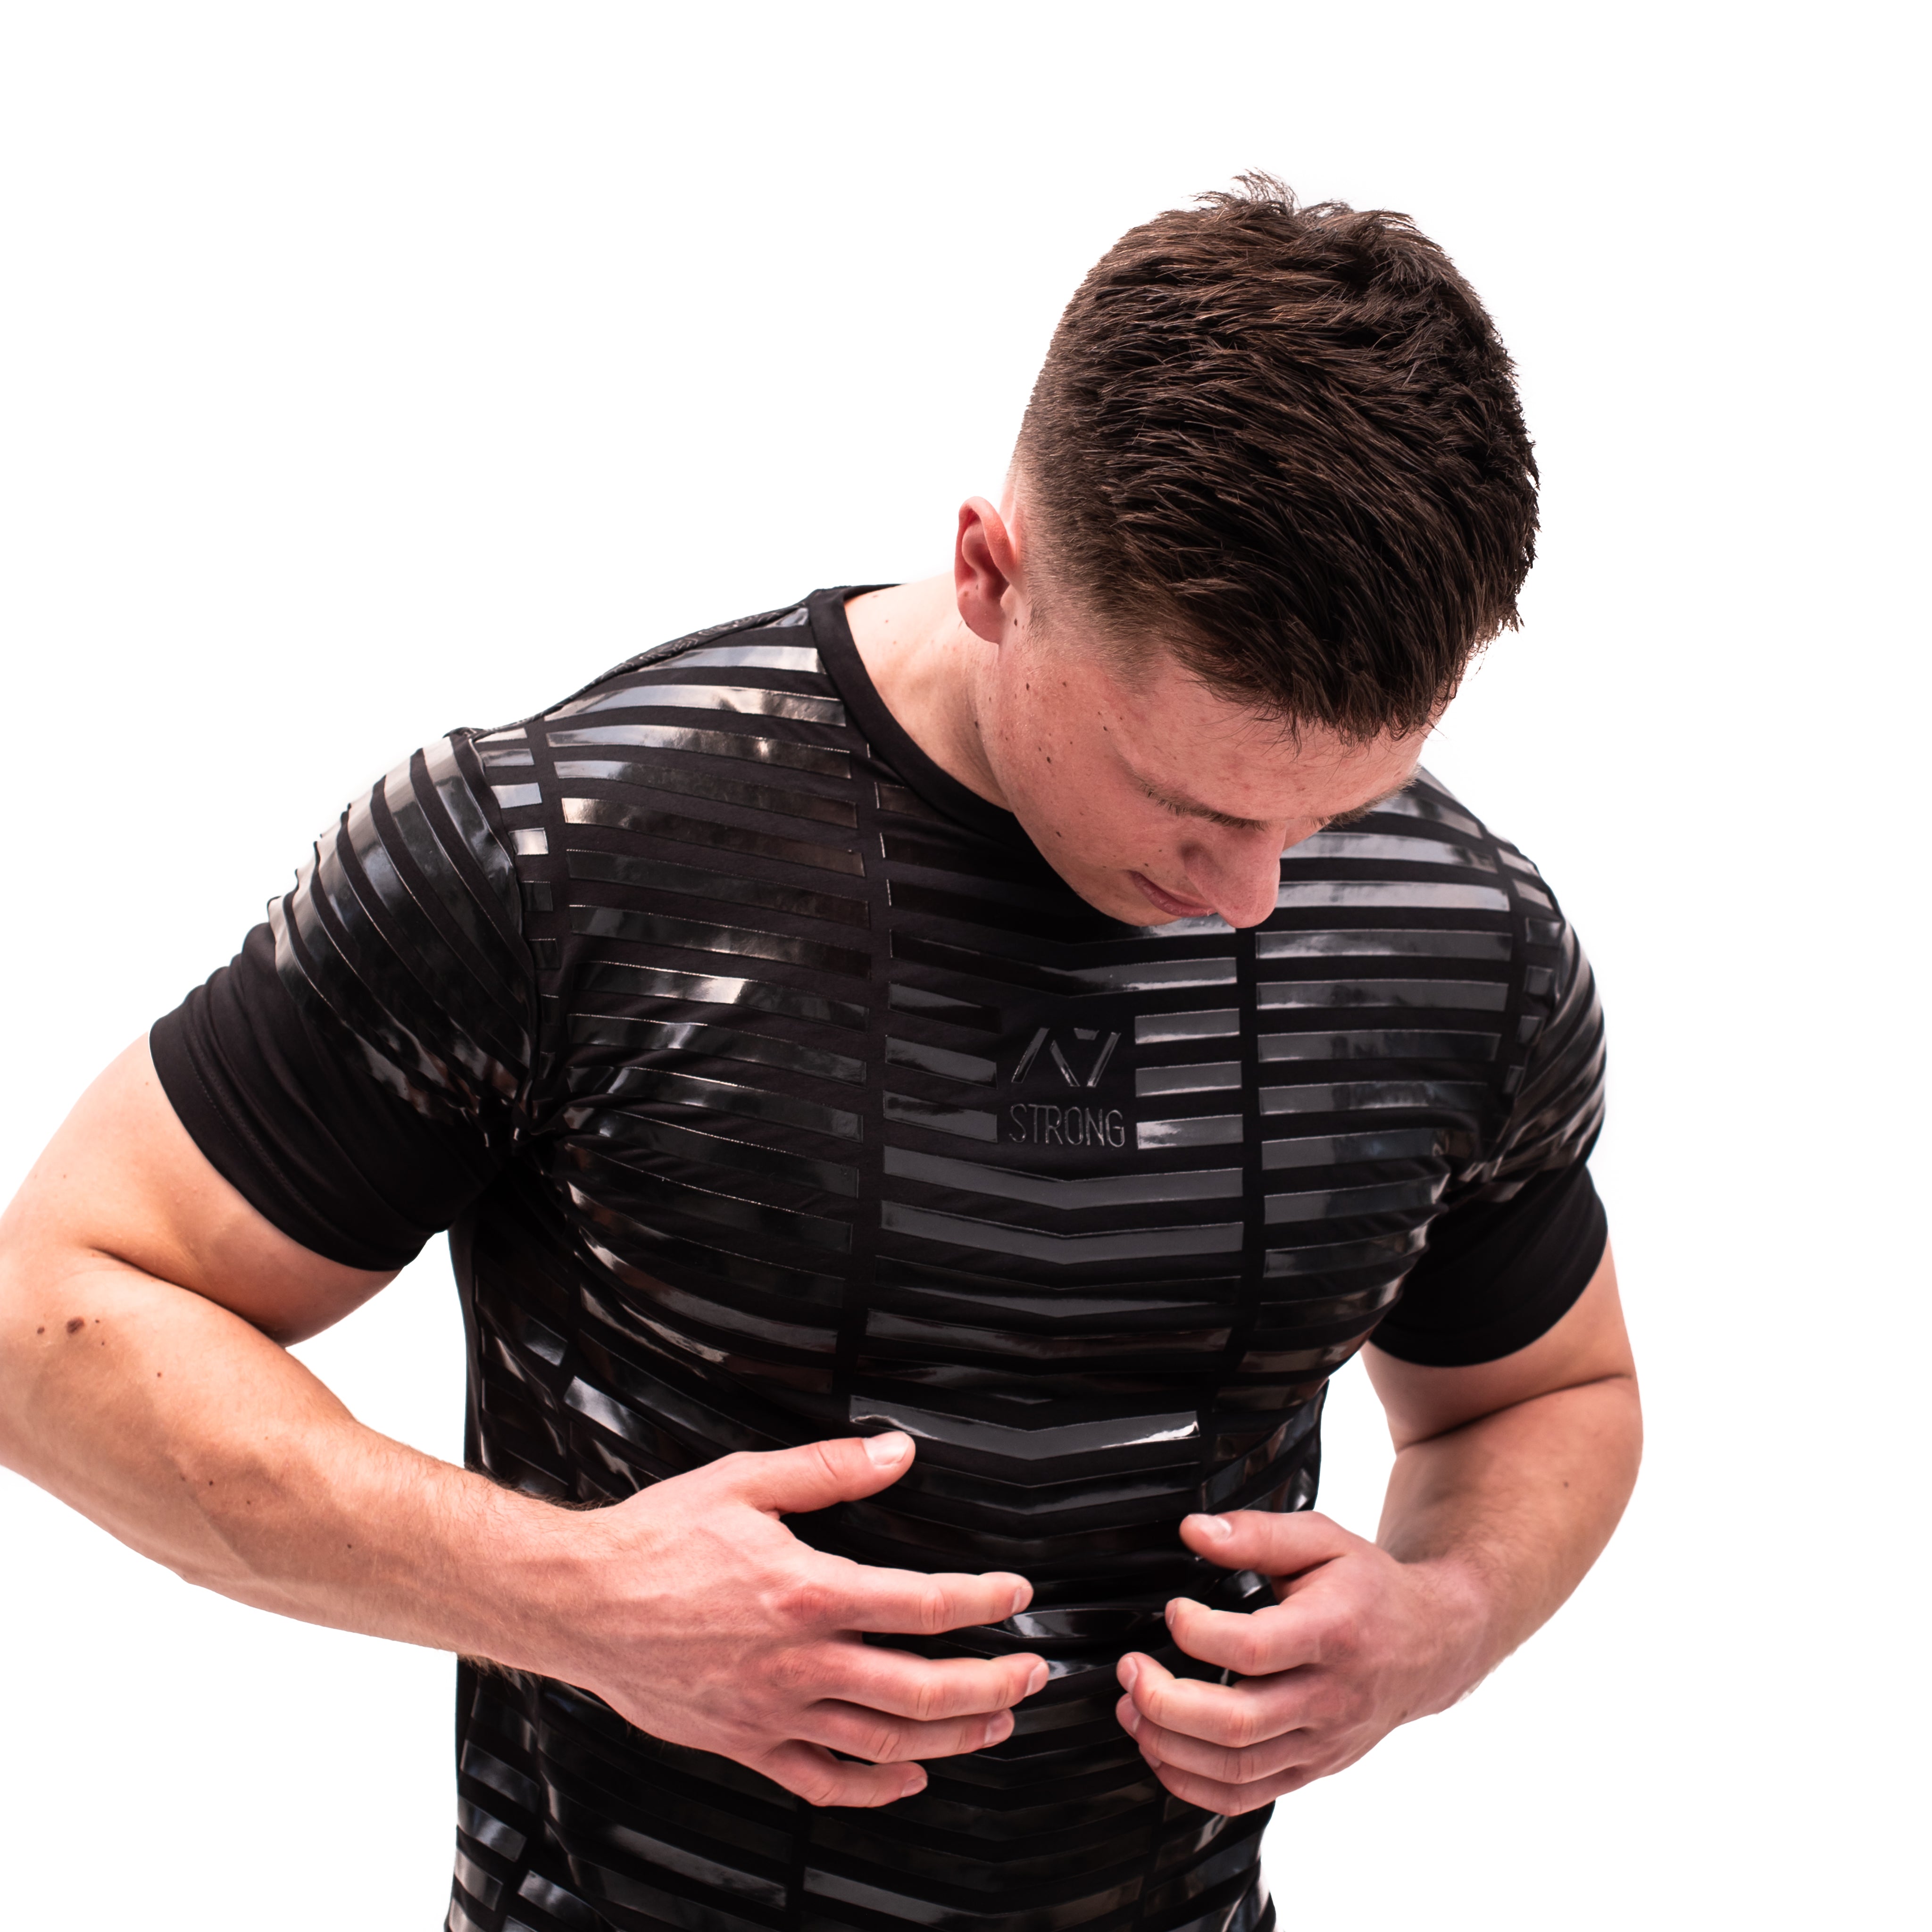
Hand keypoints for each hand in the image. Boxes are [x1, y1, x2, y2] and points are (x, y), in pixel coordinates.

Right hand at [537, 1431, 1044, 1807]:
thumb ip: (829, 1470)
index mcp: (806, 1592)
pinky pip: (822, 1781)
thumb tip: (897, 1454)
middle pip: (920, 1689)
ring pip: (884, 1742)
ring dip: (952, 1737)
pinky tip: (909, 1778)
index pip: (920, 1605)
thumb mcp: (744, 1482)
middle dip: (990, 1684)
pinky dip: (875, 1788)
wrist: (580, 1601)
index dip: (982, 1602)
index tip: (1016, 1595)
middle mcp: (797, 1661)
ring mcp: (772, 1711)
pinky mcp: (744, 1743)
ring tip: (995, 1724)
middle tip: (1031, 1674)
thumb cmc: (655, 1540)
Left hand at [1113, 1510, 1485, 1815]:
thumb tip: (1194, 1531)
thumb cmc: (1368, 1589)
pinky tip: (1160, 1752)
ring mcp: (1321, 1743)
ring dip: (1168, 1744)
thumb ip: (1256, 1534)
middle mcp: (1329, 1697)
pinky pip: (1246, 1796)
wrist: (1428, 1645)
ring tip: (1132, 1709)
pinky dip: (1192, 1784)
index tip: (1173, 1609)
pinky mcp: (1311, 1769)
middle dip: (1165, 1701)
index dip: (1197, 1633)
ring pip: (1236, 1768)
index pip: (1253, 1649)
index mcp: (1333, 1632)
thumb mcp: (1322, 1540)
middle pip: (1237, 1723)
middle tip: (1131, 1669)